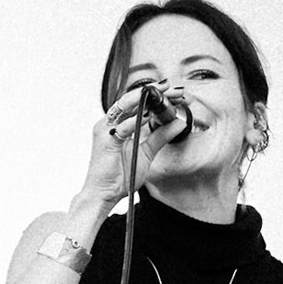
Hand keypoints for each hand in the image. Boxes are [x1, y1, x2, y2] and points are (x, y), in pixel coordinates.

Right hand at [82, 89, 189, 206]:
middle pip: (131, 99)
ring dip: (146, 99)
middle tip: (174, 88)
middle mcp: (109, 124)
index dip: (154, 94)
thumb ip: (160, 137)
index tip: (174, 92)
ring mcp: (105, 130)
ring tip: (166, 94)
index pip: (136, 103)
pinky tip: (150, 115)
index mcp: (117, 125)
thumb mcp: (146, 152)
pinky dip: (137, 119)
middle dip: (153, 91)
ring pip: (125, 106)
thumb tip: (179, 123)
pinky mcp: (105, 140)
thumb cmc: (119, 176)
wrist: (103, 194)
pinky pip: (123, 126)